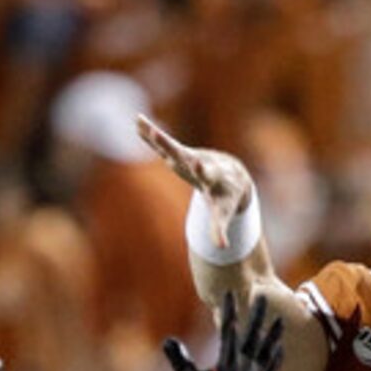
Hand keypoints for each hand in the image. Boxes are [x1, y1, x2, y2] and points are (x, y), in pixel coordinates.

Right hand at [135, 113, 254, 224]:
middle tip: (157, 135)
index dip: (203, 170)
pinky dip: (149, 134)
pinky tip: (137, 121)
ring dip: (156, 136)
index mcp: (211, 177)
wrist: (233, 175)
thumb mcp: (223, 213)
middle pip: (183, 154)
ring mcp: (187, 156)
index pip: (207, 173)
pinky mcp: (179, 153)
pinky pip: (162, 144)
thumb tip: (222, 248)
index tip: (199, 163)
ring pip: (169, 145)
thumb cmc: (227, 198)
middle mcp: (198, 162)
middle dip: (171, 147)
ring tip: (141, 123)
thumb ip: (220, 228)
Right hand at [162, 291, 282, 370]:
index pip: (228, 327)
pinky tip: (280, 348)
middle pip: (253, 332)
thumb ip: (179, 360)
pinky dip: (277, 356)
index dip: (229, 308)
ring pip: (268, 348)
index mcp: (228, 360)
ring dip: (273, 332)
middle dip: (256, 312)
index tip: (230, 292)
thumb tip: (167, 340)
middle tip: (262, 294)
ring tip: (280, 319)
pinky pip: (274, 368)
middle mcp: (246, 364)